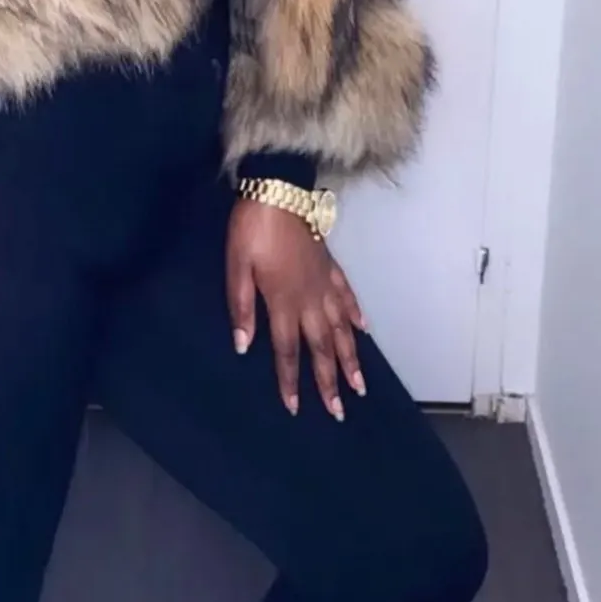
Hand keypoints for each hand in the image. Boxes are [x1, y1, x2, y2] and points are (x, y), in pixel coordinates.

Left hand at [226, 200, 366, 419]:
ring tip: (359, 384)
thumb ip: (241, 307)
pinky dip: (356, 315)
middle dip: (329, 381)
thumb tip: (244, 346)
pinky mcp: (330, 266)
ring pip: (342, 329)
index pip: (288, 351)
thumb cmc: (252, 229)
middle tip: (339, 411)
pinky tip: (364, 329)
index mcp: (283, 301)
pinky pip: (347, 296)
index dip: (291, 381)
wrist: (277, 191)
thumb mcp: (236, 267)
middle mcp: (309, 298)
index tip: (295, 408)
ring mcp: (324, 282)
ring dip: (351, 358)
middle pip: (322, 348)